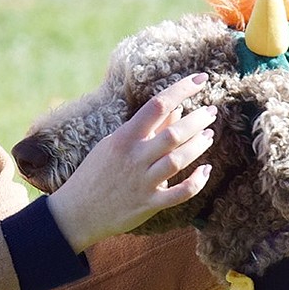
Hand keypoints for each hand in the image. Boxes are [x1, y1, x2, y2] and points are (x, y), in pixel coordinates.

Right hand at [46, 74, 215, 252]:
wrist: (77, 211)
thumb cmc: (96, 172)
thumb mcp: (114, 143)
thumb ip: (147, 128)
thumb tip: (177, 108)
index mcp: (124, 138)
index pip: (157, 105)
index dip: (181, 89)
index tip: (200, 79)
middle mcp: (134, 157)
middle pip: (173, 133)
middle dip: (197, 120)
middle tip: (211, 111)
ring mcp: (142, 182)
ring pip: (178, 160)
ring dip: (198, 146)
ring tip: (209, 135)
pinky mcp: (149, 204)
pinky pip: (180, 193)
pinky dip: (196, 182)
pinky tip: (206, 170)